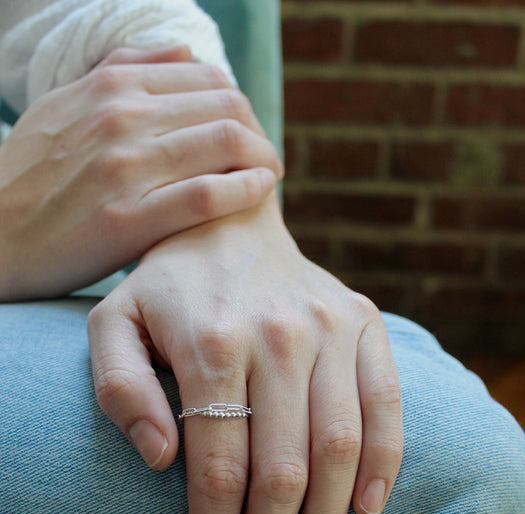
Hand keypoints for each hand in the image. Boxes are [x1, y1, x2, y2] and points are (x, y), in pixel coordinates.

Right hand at [0, 48, 281, 299]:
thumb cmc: (30, 174)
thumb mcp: (66, 104)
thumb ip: (125, 72)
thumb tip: (186, 56)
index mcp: (111, 84)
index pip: (210, 80)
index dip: (243, 108)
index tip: (249, 136)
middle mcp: (122, 116)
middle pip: (226, 107)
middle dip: (259, 134)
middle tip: (266, 160)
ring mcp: (124, 167)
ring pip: (224, 143)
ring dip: (262, 160)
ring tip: (267, 179)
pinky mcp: (126, 218)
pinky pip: (205, 196)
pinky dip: (245, 190)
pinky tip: (260, 193)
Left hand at [87, 196, 402, 513]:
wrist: (230, 224)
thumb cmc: (165, 289)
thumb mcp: (113, 325)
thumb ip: (118, 389)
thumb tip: (161, 460)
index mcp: (210, 340)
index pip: (215, 466)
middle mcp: (277, 334)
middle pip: (280, 470)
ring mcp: (329, 328)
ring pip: (338, 447)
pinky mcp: (365, 324)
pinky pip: (386, 405)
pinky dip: (383, 463)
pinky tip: (364, 512)